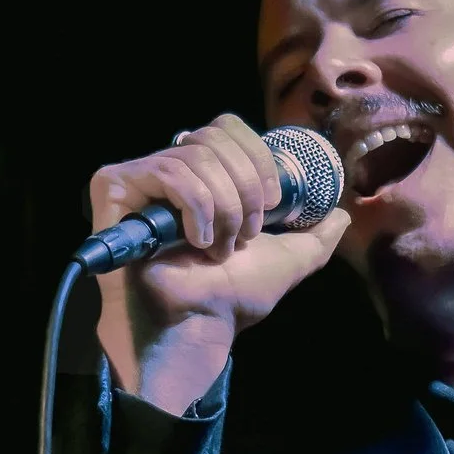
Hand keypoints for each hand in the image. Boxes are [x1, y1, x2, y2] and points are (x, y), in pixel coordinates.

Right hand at [90, 113, 352, 406]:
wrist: (198, 325)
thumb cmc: (231, 300)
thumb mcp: (288, 260)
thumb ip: (316, 237)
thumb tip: (340, 214)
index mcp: (203, 176)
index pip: (228, 128)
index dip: (257, 158)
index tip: (272, 206)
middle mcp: (167, 170)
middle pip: (215, 138)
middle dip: (244, 189)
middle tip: (245, 235)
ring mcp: (138, 177)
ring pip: (196, 158)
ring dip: (223, 208)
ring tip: (220, 248)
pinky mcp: (113, 186)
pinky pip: (168, 172)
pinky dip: (196, 208)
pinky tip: (196, 241)